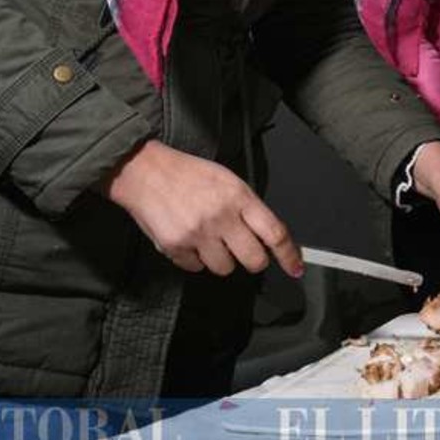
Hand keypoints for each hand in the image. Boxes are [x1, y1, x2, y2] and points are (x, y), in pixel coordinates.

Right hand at [102, 140, 302, 277]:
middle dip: (253, 260)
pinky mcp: (175, 246)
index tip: (294, 268)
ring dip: (221, 260)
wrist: (145, 171)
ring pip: (225, 268)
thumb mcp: (228, 181)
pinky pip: (196, 268)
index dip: (288, 255)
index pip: (275, 233)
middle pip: (254, 260)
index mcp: (239, 197)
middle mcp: (222, 217)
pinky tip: (189, 240)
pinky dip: (195, 259)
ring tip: (209, 239)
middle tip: (243, 251)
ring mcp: (198, 234)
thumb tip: (268, 236)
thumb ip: (248, 208)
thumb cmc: (188, 174)